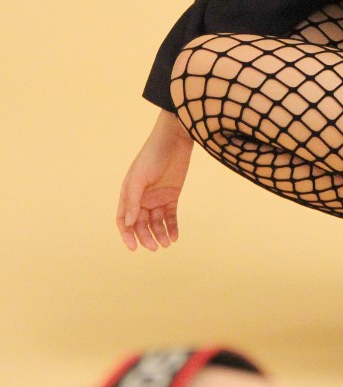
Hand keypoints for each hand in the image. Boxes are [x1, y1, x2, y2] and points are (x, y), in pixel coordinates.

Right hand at [117, 110, 193, 251]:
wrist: (175, 139)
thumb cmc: (152, 154)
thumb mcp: (140, 177)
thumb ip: (133, 200)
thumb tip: (129, 223)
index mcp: (129, 194)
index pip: (124, 220)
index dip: (127, 235)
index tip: (134, 247)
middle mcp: (142, 198)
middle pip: (141, 225)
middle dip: (146, 237)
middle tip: (155, 247)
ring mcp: (157, 198)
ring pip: (156, 223)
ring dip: (160, 235)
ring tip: (167, 243)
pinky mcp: (172, 196)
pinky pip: (170, 216)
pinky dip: (172, 227)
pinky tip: (175, 237)